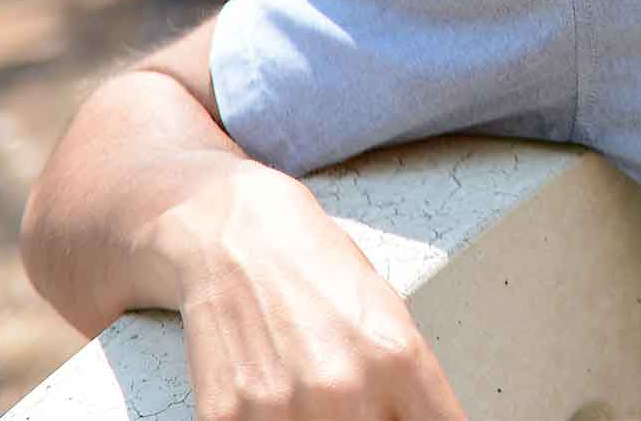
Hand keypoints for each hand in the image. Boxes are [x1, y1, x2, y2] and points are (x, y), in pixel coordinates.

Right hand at [154, 165, 468, 419]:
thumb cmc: (317, 268)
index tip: (414, 420)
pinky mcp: (227, 418)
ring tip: (312, 394)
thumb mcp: (389, 314)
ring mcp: (283, 409)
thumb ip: (410, 381)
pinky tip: (275, 396)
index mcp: (398, 357)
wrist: (238, 238)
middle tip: (361, 402)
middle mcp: (344, 388)